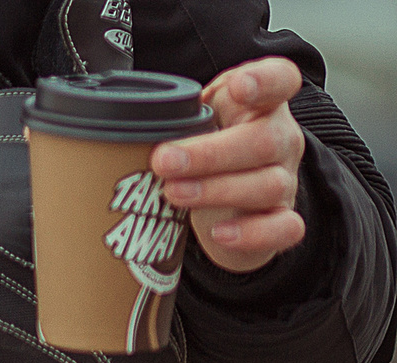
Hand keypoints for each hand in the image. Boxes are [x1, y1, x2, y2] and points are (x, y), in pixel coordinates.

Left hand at [151, 57, 307, 273]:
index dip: (264, 81)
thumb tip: (128, 125)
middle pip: (264, 141)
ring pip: (268, 184)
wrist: (225, 204)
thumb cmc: (206, 152)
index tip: (238, 87)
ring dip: (217, 190)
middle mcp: (281, 140)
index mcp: (261, 106)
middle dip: (210, 153)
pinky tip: (219, 233)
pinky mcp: (281, 219)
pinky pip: (285, 229)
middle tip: (164, 161)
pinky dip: (253, 233)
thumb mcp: (192, 123)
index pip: (280, 79)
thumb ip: (177, 114)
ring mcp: (285, 181)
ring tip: (173, 194)